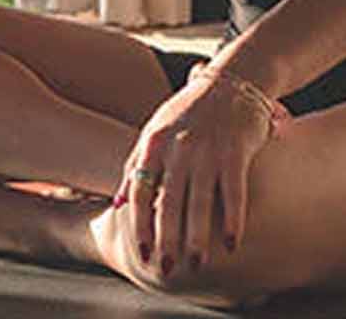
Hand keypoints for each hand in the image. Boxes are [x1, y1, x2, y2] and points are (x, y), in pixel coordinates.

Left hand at [115, 69, 272, 276]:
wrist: (232, 81)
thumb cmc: (189, 112)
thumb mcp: (157, 130)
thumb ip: (137, 164)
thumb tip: (115, 202)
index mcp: (154, 141)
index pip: (140, 189)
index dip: (140, 224)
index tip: (142, 253)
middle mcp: (179, 146)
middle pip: (168, 200)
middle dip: (166, 239)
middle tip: (166, 269)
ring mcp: (208, 148)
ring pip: (200, 201)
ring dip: (197, 237)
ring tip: (196, 264)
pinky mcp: (236, 149)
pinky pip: (234, 190)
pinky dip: (233, 219)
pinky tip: (232, 243)